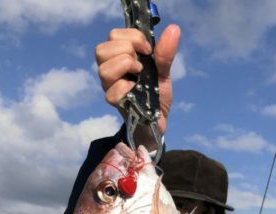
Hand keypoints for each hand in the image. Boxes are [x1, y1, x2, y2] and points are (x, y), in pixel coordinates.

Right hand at [95, 25, 180, 143]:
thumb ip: (165, 53)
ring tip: (139, 74)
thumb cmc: (155, 96)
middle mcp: (110, 71)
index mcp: (119, 58)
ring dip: (124, 67)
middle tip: (141, 63)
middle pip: (101, 50)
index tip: (148, 50)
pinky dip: (126, 88)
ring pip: (103, 70)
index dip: (132, 37)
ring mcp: (109, 88)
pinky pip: (112, 92)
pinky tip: (136, 90)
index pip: (113, 36)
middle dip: (126, 50)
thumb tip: (174, 29)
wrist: (157, 122)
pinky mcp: (115, 104)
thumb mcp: (164, 72)